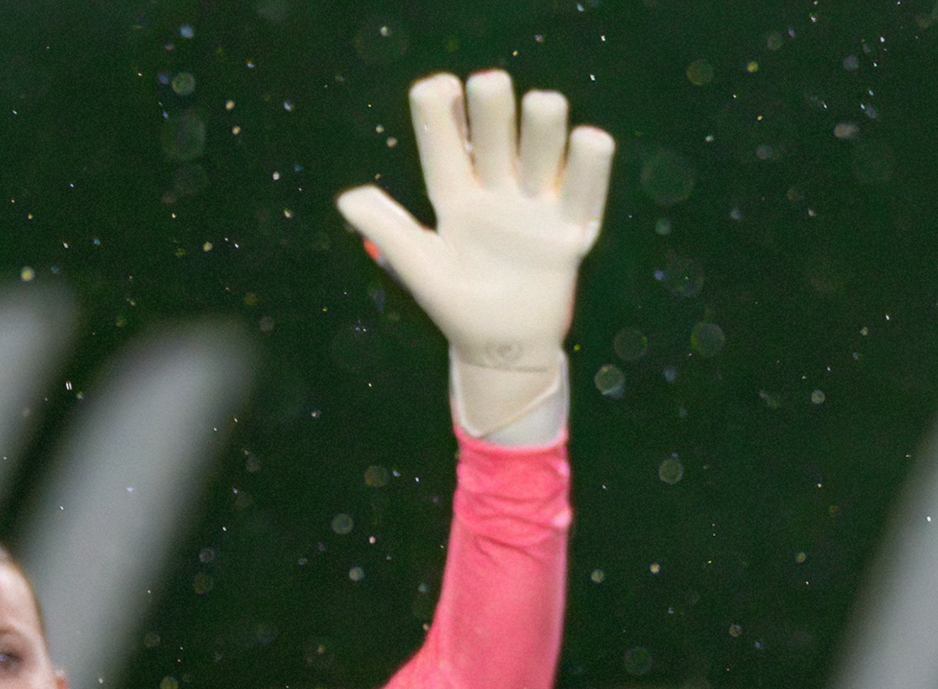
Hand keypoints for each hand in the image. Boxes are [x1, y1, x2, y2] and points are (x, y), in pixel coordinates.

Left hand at [336, 70, 612, 440]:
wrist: (503, 353)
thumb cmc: (457, 310)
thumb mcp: (421, 269)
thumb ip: (389, 230)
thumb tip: (347, 197)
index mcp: (454, 194)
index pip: (445, 138)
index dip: (440, 105)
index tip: (440, 86)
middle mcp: (495, 187)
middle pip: (494, 124)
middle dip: (492, 99)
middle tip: (488, 86)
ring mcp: (535, 202)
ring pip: (543, 136)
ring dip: (543, 115)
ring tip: (543, 108)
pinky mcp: (570, 225)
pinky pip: (587, 178)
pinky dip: (590, 154)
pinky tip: (586, 140)